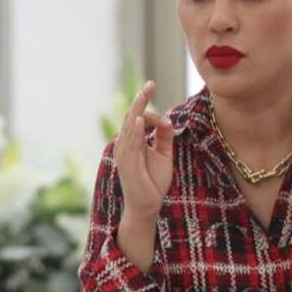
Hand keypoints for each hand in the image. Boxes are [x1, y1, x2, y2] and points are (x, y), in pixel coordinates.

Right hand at [113, 80, 174, 221]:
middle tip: (150, 84)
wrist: (148, 207)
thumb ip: (164, 137)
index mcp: (132, 142)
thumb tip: (167, 119)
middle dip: (141, 100)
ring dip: (138, 110)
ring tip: (144, 95)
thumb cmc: (154, 182)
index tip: (161, 99)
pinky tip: (141, 119)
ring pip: (130, 127)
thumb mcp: (164, 154)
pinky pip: (131, 144)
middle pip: (132, 117)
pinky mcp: (128, 165)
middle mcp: (125, 145)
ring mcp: (124, 154)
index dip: (150, 107)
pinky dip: (136, 131)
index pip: (138, 118)